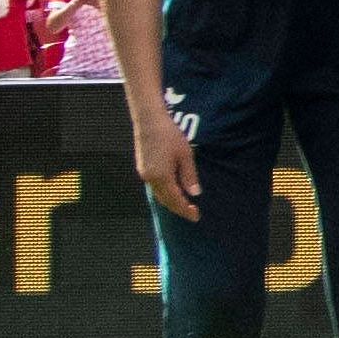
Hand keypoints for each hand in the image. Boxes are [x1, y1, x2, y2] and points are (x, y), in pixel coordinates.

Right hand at [131, 104, 197, 221]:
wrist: (149, 121)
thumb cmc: (170, 135)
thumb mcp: (185, 155)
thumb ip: (189, 176)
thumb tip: (194, 194)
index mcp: (161, 177)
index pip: (175, 200)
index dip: (185, 210)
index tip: (196, 217)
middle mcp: (149, 178)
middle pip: (165, 200)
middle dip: (178, 208)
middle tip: (192, 213)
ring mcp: (144, 173)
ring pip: (158, 194)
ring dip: (171, 201)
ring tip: (184, 205)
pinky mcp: (142, 167)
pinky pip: (154, 186)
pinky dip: (164, 192)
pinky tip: (173, 191)